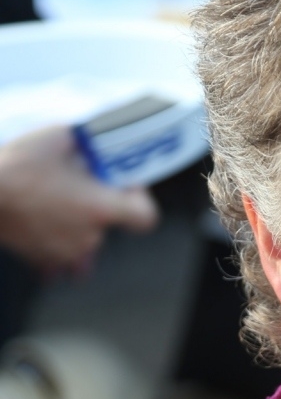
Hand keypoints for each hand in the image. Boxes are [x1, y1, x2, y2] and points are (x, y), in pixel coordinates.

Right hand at [0, 124, 158, 273]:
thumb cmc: (16, 166)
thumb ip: (89, 143)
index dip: (137, 198)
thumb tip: (98, 144)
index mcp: (99, 208)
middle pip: (110, 223)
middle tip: (74, 182)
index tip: (121, 184)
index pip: (145, 217)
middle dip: (98, 202)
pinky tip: (45, 225)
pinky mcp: (45, 261)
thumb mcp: (59, 137)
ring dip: (78, 222)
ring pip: (87, 239)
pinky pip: (63, 257)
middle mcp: (89, 237)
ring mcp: (67, 253)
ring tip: (54, 201)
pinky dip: (59, 242)